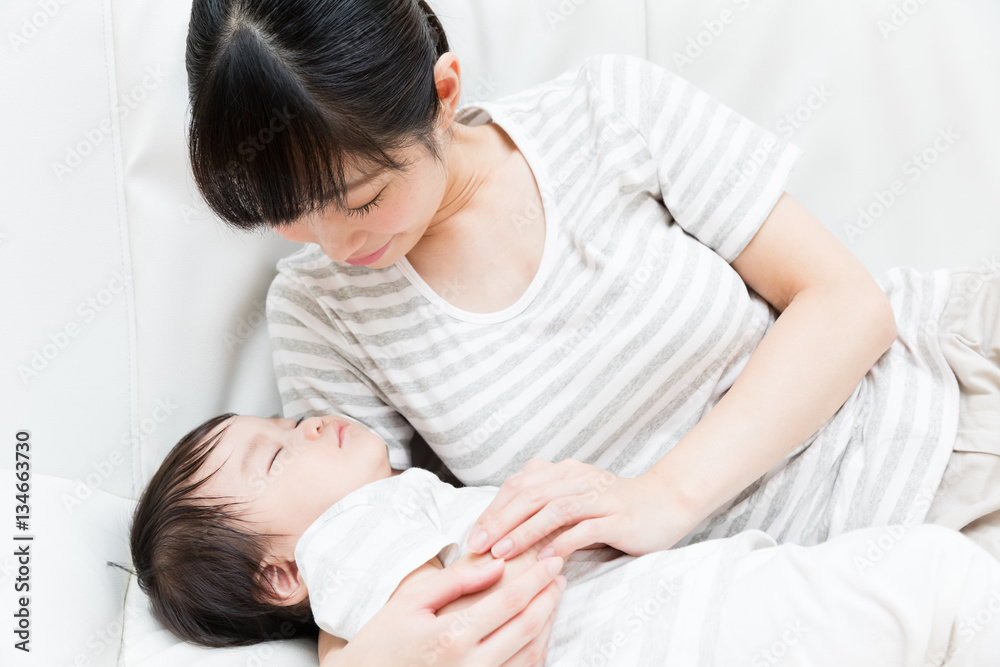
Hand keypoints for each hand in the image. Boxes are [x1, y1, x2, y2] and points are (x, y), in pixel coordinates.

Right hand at [327, 552, 566, 666]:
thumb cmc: (384, 639)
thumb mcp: (412, 600)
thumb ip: (456, 581)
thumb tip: (498, 565)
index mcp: (452, 637)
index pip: (510, 602)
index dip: (537, 579)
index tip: (552, 560)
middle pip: (528, 628)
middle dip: (549, 597)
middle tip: (559, 573)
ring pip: (531, 655)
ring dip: (548, 622)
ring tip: (553, 596)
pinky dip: (535, 649)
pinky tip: (537, 628)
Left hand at [465, 458, 696, 560]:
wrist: (666, 503)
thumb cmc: (614, 507)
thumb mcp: (575, 498)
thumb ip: (545, 503)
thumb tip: (502, 526)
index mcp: (565, 471)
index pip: (519, 485)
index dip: (493, 509)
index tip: (473, 535)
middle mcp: (579, 478)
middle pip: (530, 495)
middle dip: (499, 521)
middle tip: (477, 546)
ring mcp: (600, 497)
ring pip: (553, 510)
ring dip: (523, 532)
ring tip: (501, 554)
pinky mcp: (619, 518)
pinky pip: (585, 529)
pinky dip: (561, 544)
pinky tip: (544, 562)